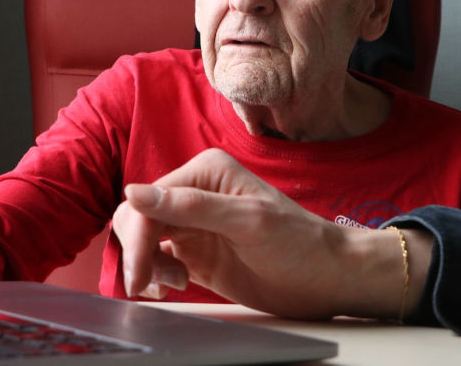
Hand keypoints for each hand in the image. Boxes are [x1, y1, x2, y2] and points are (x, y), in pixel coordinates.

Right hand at [113, 148, 430, 319]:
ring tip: (172, 285)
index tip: (141, 273)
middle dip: (137, 252)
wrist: (325, 276)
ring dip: (146, 264)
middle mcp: (194, 194)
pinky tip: (173, 286)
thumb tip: (135, 191)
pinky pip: (157, 258)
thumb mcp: (247, 221)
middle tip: (148, 285)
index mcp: (205, 173)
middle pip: (138, 218)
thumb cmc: (298, 242)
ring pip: (143, 239)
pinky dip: (155, 275)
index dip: (138, 237)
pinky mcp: (196, 253)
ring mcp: (194, 225)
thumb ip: (192, 207)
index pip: (148, 200)